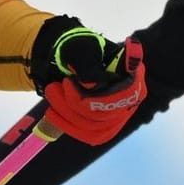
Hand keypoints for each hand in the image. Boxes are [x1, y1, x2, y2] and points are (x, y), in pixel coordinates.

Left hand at [31, 16, 145, 145]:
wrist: (72, 60)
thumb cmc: (80, 50)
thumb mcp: (82, 48)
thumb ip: (88, 61)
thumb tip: (90, 83)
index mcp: (132, 76)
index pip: (126, 93)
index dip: (98, 94)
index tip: (68, 81)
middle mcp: (131, 99)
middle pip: (107, 114)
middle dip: (74, 102)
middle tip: (55, 86)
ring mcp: (119, 116)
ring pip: (95, 127)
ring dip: (67, 112)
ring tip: (51, 93)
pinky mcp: (105, 128)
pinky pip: (90, 136)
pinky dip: (68, 126)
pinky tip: (52, 113)